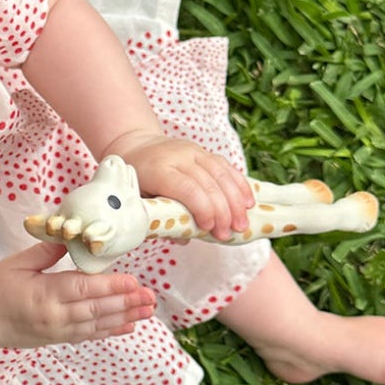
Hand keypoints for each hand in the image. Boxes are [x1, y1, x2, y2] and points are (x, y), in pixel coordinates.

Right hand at [0, 241, 155, 350]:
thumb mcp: (16, 264)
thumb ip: (46, 251)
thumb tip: (71, 235)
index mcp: (44, 294)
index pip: (83, 289)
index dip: (110, 286)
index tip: (133, 281)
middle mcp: (55, 316)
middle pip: (96, 309)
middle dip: (126, 302)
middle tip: (149, 296)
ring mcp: (58, 330)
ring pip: (97, 324)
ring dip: (125, 317)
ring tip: (147, 311)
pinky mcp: (58, 338)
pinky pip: (89, 335)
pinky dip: (110, 331)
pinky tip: (128, 326)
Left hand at [112, 131, 253, 239]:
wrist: (136, 146)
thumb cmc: (136, 180)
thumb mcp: (138, 199)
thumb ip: (160, 219)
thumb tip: (184, 238)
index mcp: (159, 170)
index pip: (187, 188)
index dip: (203, 209)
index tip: (209, 228)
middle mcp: (179, 157)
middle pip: (208, 184)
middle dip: (222, 212)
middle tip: (228, 234)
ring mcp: (193, 151)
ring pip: (221, 175)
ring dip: (236, 202)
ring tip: (242, 224)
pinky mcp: (204, 151)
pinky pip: (226, 167)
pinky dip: (239, 185)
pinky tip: (248, 203)